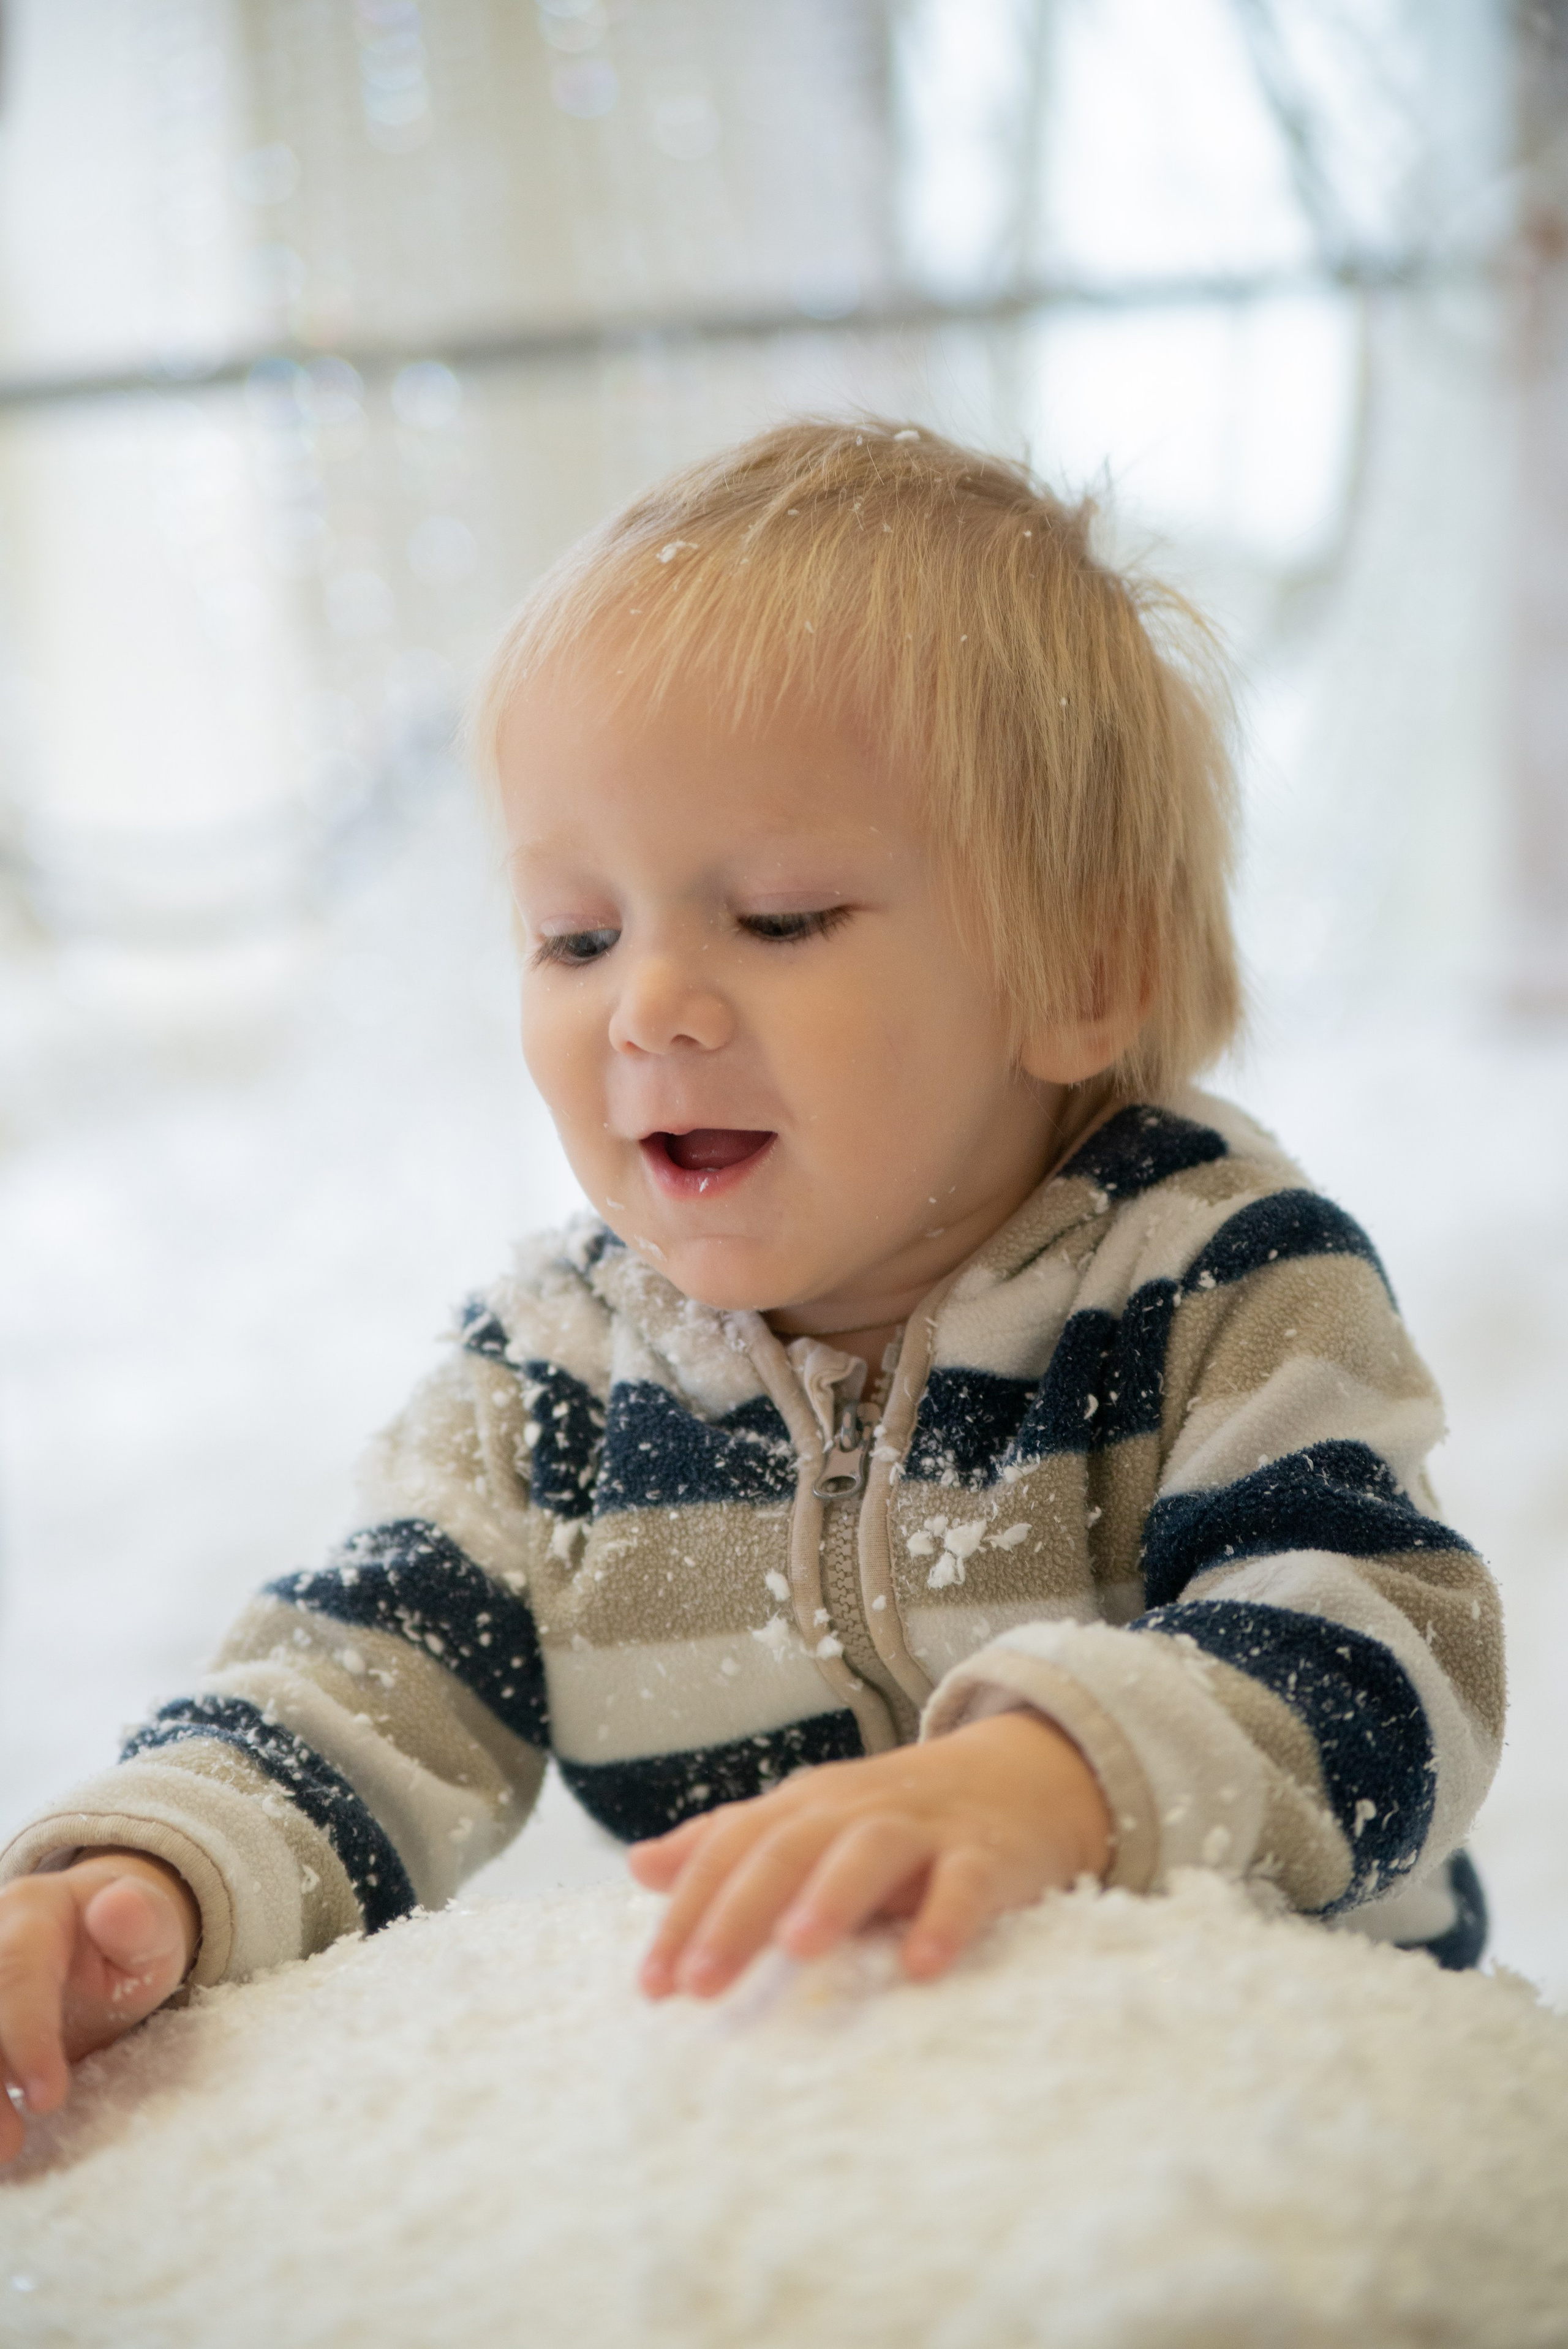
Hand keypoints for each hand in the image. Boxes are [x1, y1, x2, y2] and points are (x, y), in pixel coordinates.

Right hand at [0, 1848, 199, 2162]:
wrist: (103, 1933)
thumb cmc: (130, 1937)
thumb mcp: (153, 1927)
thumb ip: (141, 1922)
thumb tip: (118, 1906)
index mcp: (34, 1910)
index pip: (18, 1969)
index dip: (26, 2034)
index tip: (48, 2098)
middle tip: (11, 2140)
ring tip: (4, 2149)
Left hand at [629, 1711, 1110, 1998]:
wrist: (1018, 1778)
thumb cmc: (895, 1818)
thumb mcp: (808, 1824)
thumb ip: (728, 1846)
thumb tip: (638, 1866)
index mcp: (805, 1806)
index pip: (732, 1848)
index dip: (688, 1911)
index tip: (653, 1985)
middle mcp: (855, 1809)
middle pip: (787, 1848)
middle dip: (738, 1913)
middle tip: (699, 1984)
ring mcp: (923, 1828)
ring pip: (870, 1849)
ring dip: (832, 1895)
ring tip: (796, 1948)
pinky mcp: (987, 1855)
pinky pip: (965, 1883)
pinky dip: (945, 1918)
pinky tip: (922, 1966)